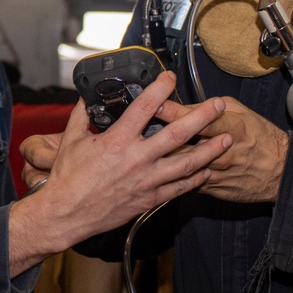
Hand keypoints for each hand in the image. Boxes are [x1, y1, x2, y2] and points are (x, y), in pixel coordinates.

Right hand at [9, 72, 231, 270]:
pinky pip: (178, 188)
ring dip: (209, 151)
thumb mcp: (72, 139)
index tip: (171, 77)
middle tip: (219, 106)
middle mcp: (136, 159)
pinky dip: (195, 179)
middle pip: (177, 134)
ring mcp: (146, 181)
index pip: (145, 107)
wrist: (66, 214)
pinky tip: (207, 171)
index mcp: (117, 140)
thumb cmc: (68, 178)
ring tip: (226, 141)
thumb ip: (83, 114)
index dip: (161, 88)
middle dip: (202, 117)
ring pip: (186, 164)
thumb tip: (87, 96)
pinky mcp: (149, 199)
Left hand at [155, 94, 288, 203]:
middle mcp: (222, 152)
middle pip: (184, 143)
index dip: (174, 111)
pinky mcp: (211, 188)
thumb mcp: (241, 113)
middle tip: (142, 129)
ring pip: (181, 164)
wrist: (280, 172)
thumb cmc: (261, 138)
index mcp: (232, 128)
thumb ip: (214, 110)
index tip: (155, 104)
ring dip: (162, 156)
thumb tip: (186, 106)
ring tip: (147, 149)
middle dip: (160, 135)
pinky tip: (163, 166)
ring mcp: (216, 172)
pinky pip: (186, 180)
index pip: (198, 118)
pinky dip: (174, 172)